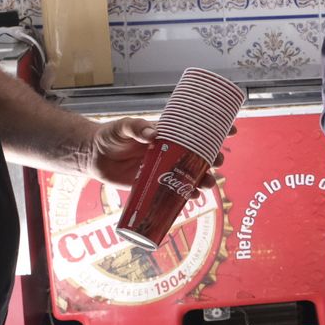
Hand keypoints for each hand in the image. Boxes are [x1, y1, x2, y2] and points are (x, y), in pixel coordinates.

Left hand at [86, 118, 231, 189]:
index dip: (216, 130)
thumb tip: (152, 134)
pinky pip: (174, 191)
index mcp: (167, 134)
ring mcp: (163, 168)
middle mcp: (170, 151)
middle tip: (218, 163)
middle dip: (213, 159)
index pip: (196, 131)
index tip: (232, 131)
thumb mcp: (122, 127)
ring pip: (190, 174)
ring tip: (208, 185)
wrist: (92, 157)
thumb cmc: (109, 136)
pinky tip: (192, 197)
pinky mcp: (154, 184)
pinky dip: (185, 195)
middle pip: (199, 156)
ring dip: (203, 179)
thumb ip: (135, 128)